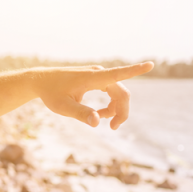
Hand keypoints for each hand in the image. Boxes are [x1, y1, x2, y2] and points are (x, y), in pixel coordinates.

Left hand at [31, 62, 153, 129]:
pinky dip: (109, 105)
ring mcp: (98, 75)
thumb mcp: (63, 107)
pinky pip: (111, 92)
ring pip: (117, 93)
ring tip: (101, 120)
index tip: (151, 64)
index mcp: (93, 77)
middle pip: (121, 92)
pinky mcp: (95, 79)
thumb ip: (81, 114)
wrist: (41, 81)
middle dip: (121, 111)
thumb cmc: (51, 93)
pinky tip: (98, 114)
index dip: (136, 70)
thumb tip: (96, 122)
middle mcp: (98, 73)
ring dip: (114, 109)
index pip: (118, 73)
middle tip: (112, 128)